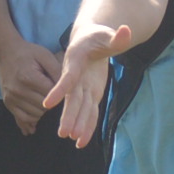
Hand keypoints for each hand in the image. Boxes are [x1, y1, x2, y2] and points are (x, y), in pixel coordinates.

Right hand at [0, 36, 64, 136]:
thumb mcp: (45, 56)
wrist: (5, 52)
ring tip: (47, 101)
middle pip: (44, 107)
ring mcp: (11, 98)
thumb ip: (57, 70)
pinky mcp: (8, 103)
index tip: (62, 89)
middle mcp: (18, 90)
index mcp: (28, 77)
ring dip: (44, 111)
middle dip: (53, 103)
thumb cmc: (28, 52)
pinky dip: (33, 118)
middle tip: (55, 96)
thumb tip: (68, 87)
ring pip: (35, 115)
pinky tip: (39, 114)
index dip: (59, 93)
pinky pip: (23, 118)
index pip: (51, 94)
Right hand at [44, 19, 133, 146]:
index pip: (68, 77)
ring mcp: (82, 88)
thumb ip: (117, 37)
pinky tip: (82, 141)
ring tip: (75, 141)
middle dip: (68, 115)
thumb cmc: (97, 35)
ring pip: (79, 108)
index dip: (59, 89)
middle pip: (72, 98)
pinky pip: (88, 111)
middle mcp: (75, 77)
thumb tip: (126, 32)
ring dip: (78, 124)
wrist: (89, 40)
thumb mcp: (107, 34)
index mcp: (76, 60)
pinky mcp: (90, 94)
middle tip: (64, 132)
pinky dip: (87, 125)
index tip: (47, 104)